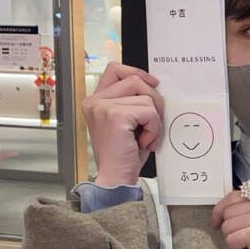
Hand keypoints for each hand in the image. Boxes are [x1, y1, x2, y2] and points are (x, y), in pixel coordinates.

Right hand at [81, 62, 163, 186]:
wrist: (116, 178)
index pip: (115, 70)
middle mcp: (95, 101)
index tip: (152, 84)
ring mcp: (103, 107)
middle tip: (153, 124)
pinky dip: (154, 129)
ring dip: (154, 120)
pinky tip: (144, 142)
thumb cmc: (123, 155)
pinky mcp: (115, 116)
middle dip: (154, 101)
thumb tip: (154, 86)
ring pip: (146, 97)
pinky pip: (149, 112)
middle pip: (135, 80)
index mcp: (95, 101)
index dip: (137, 73)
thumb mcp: (127, 123)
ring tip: (145, 137)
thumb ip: (132, 102)